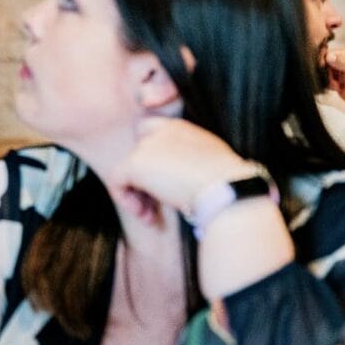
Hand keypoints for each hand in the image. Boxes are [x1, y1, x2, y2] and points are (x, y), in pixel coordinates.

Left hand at [107, 117, 252, 218]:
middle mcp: (160, 131)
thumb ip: (191, 160)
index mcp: (180, 128)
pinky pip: (116, 182)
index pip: (150, 131)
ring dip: (137, 195)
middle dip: (142, 180)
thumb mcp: (211, 161)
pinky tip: (147, 217)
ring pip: (127, 171)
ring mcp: (146, 146)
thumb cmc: (227, 182)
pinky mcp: (135, 164)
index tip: (163, 182)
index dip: (150, 158)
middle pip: (137, 154)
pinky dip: (127, 201)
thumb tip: (184, 178)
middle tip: (155, 203)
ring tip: (152, 215)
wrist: (227, 188)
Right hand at [325, 45, 344, 116]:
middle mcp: (341, 58)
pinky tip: (338, 87)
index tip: (331, 74)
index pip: (326, 53)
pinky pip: (323, 79)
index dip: (326, 64)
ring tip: (339, 85)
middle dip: (327, 74)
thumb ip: (344, 63)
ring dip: (328, 81)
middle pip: (322, 63)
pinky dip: (328, 85)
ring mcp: (337, 68)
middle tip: (337, 81)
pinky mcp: (334, 77)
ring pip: (322, 72)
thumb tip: (329, 56)